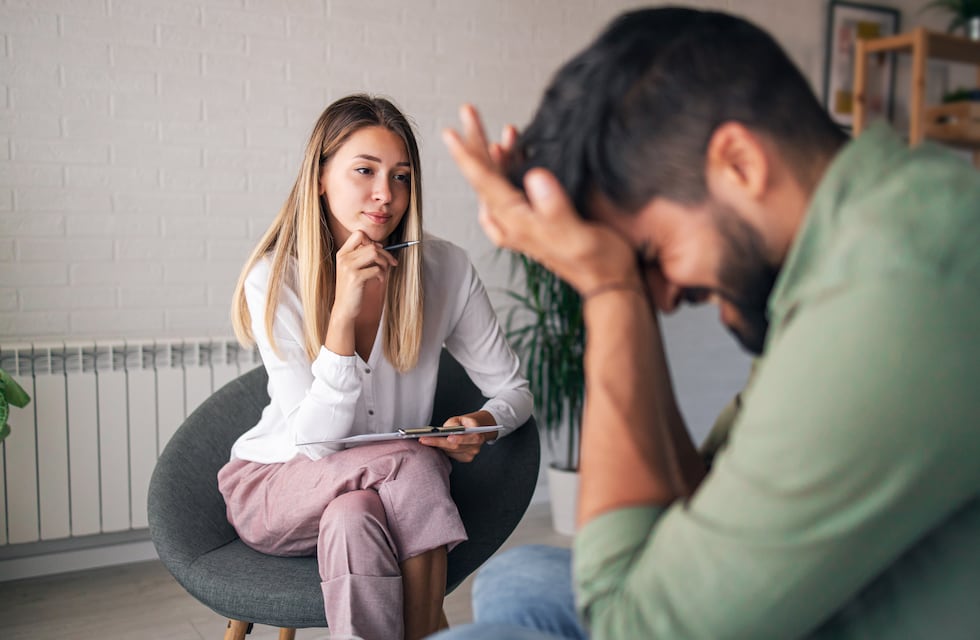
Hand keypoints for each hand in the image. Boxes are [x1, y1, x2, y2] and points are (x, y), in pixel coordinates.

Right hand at [331, 230, 397, 320]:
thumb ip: (362, 256)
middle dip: (386, 254)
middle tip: (391, 263)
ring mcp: (348, 267)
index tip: (379, 251)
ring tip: (383, 273)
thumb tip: (381, 246)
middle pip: (372, 245)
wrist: (344, 308)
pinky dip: (382, 275)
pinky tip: (379, 281)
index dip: (372, 240)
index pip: (359, 234)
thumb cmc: (352, 288)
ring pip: (375, 254)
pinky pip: (377, 269)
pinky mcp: (355, 277)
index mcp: (342, 253)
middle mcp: (344, 258)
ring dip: (385, 263)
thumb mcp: (353, 269)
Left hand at [419, 410, 496, 462]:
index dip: (457, 439)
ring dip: (439, 446)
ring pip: (452, 451)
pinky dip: (444, 449)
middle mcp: (476, 444)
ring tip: (425, 440)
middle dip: (439, 443)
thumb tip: (446, 430)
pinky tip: (437, 444)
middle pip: (456, 446)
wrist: (475, 429)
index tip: (447, 437)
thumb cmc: (465, 423)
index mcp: (477, 432)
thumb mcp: (460, 418)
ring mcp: (472, 453)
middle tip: (424, 440)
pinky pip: (452, 455)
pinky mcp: (467, 458)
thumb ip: (454, 423)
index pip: (466, 437)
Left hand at [442, 104, 639, 294]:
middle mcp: (512, 222)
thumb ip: (555, 208)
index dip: (467, 155)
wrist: (608, 284)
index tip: (450, 131)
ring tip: (500, 127)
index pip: (484, 183)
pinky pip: (510, 187)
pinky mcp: (532, 219)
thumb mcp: (577, 235)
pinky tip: (514, 150)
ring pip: (496, 180)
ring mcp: (520, 221)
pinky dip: (510, 164)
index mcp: (517, 222)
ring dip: (494, 151)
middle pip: (484, 177)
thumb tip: (535, 176)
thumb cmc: (597, 262)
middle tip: (468, 111)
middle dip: (476, 142)